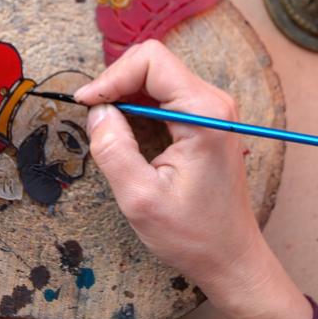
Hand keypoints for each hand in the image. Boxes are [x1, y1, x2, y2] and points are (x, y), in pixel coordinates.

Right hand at [72, 41, 311, 318]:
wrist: (231, 258)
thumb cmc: (193, 235)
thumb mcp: (140, 198)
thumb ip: (114, 150)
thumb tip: (96, 112)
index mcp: (204, 114)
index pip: (151, 61)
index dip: (111, 76)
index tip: (86, 105)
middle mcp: (214, 103)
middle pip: (154, 63)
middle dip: (115, 83)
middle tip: (91, 115)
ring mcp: (213, 110)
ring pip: (157, 76)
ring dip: (125, 94)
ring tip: (104, 125)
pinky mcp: (206, 121)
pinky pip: (165, 95)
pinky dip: (137, 105)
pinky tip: (124, 131)